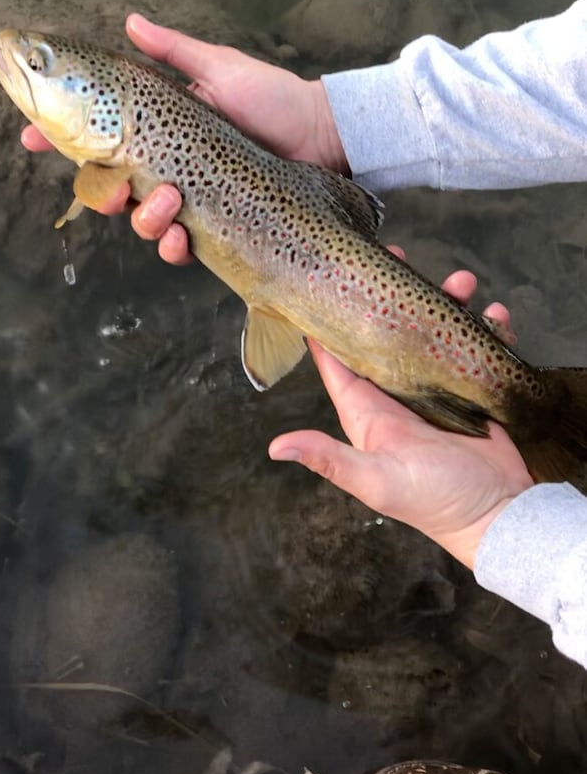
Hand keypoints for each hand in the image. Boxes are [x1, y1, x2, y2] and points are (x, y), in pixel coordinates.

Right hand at [21, 14, 347, 262]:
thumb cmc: (272, 96)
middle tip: (110, 186)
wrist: (320, 134)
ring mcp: (188, 199)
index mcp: (158, 130)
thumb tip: (130, 21)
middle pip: (108, 189)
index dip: (57, 140)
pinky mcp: (213, 226)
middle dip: (98, 192)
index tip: (29, 136)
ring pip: (138, 221)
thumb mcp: (219, 67)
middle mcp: (166, 167)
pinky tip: (181, 235)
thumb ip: (173, 49)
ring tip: (169, 200)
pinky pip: (178, 247)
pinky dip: (173, 246)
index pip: (96, 137)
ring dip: (143, 218)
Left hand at [269, 257, 533, 570]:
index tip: (329, 277)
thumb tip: (275, 447)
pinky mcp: (471, 388)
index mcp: (367, 410)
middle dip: (396, 294)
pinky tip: (497, 315)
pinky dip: (488, 328)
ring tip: (466, 284)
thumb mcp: (376, 480)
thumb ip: (330, 459)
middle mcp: (397, 393)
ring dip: (449, 303)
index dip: (331, 317)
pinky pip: (477, 347)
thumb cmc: (434, 501)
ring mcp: (436, 388)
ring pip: (435, 331)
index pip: (337, 356)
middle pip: (390, 330)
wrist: (498, 516)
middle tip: (402, 257)